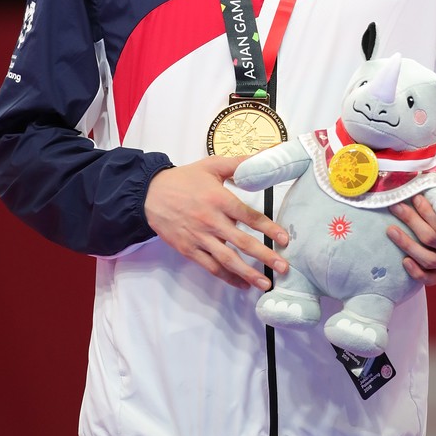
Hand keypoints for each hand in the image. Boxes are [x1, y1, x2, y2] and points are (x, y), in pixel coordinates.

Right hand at [144, 155, 288, 289]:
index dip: (268, 228)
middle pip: (242, 242)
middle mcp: (211, 221)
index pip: (248, 216)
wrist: (151, 193)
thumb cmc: (185, 179)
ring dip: (248, 273)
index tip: (285, 239)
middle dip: (264, 256)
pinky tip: (242, 284)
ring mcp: (199, 237)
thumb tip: (269, 151)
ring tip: (266, 284)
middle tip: (283, 267)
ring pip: (227, 259)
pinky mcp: (189, 249)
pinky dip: (227, 278)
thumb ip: (241, 162)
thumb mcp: (213, 165)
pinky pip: (210, 267)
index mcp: (219, 199)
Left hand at [387, 174, 435, 285]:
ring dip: (407, 244)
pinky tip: (403, 261)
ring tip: (390, 229)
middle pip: (433, 240)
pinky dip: (416, 272)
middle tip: (396, 207)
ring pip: (429, 260)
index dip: (428, 213)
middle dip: (412, 222)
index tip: (414, 198)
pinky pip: (430, 280)